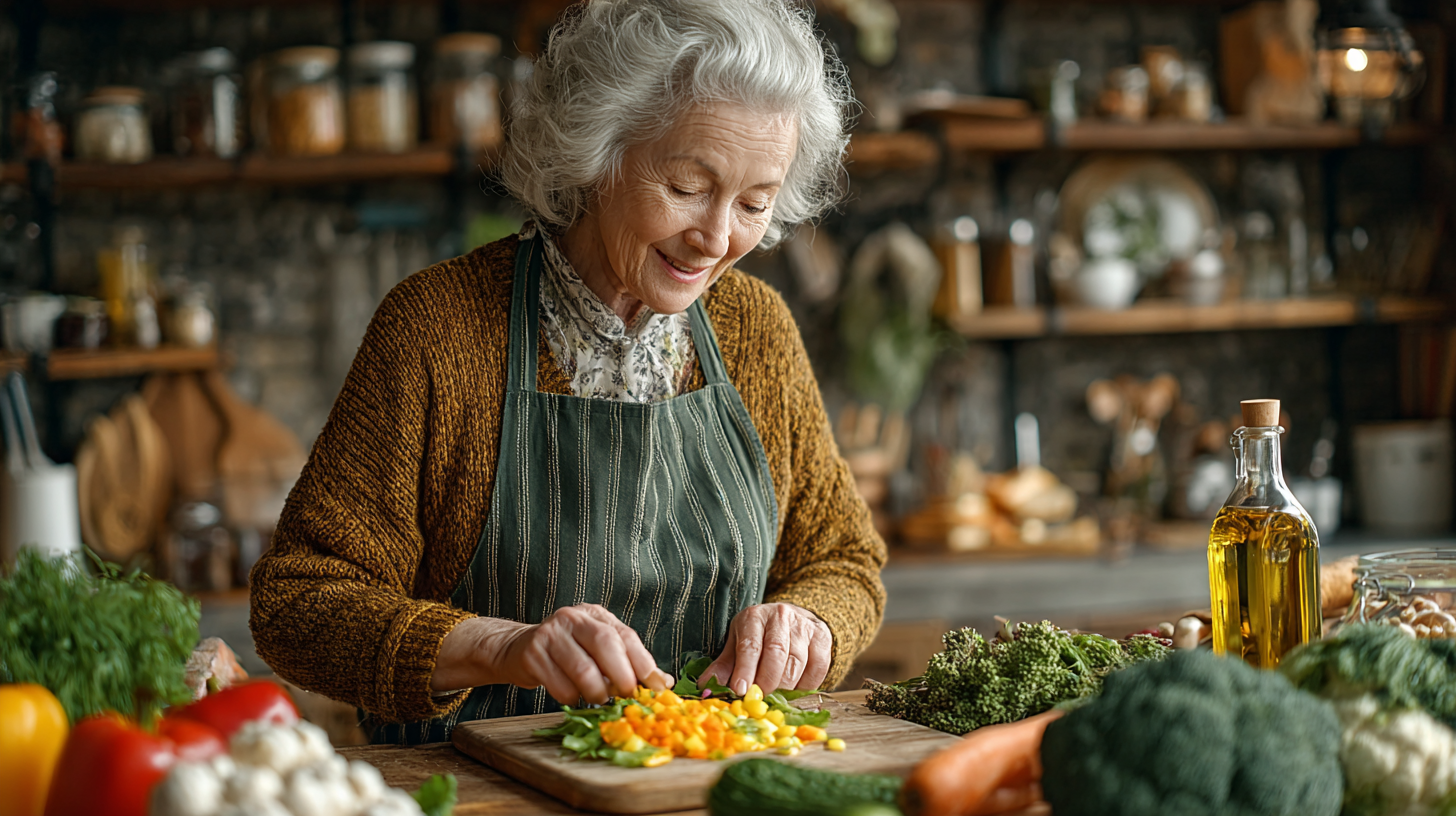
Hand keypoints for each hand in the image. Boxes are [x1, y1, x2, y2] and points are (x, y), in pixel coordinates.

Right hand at [433, 605, 671, 704]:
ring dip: (596, 691)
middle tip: (627, 695)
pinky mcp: (531, 654)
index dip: (643, 662)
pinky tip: (573, 696)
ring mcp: (550, 633)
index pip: (625, 635)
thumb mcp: (598, 652)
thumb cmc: (567, 654)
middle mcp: (573, 618)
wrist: (516, 650)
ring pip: (582, 668)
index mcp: (595, 615)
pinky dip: (571, 697)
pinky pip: (558, 684)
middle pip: (604, 643)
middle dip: (621, 675)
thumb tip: (664, 682)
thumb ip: (629, 664)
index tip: (655, 686)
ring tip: (598, 698)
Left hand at [702, 603, 831, 695]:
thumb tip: (705, 688)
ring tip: (776, 696)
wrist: (791, 619)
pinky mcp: (822, 636)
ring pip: (797, 663)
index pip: (750, 645)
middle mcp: (780, 616)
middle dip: (767, 682)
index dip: (746, 670)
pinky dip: (807, 684)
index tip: (741, 690)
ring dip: (786, 687)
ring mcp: (803, 625)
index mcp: (754, 617)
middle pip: (776, 654)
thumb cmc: (758, 636)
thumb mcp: (736, 644)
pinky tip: (796, 688)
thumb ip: (724, 667)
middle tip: (760, 700)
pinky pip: (818, 667)